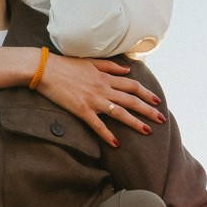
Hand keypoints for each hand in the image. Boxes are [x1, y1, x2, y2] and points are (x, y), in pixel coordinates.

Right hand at [33, 55, 164, 147]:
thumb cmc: (66, 65)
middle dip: (148, 110)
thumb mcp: (90, 62)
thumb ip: (110, 66)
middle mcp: (103, 89)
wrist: (45, 70)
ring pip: (120, 113)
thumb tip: (127, 70)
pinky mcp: (82, 110)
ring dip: (136, 123)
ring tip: (148, 131)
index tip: (157, 101)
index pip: (132, 85)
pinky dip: (108, 135)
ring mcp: (93, 100)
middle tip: (161, 119)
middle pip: (131, 100)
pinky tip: (117, 144)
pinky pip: (98, 125)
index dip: (146, 93)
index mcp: (105, 77)